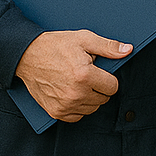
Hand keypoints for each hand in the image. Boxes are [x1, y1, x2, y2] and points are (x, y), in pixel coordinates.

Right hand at [15, 29, 130, 121]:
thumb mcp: (85, 39)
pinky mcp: (55, 112)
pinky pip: (77, 117)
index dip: (109, 78)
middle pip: (103, 99)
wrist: (27, 55)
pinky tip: (73, 93)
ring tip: (78, 82)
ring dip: (90, 98)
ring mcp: (64, 105)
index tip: (100, 72)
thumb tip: (128, 50)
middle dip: (100, 87)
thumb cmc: (56, 46)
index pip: (113, 87)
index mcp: (85, 76)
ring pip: (92, 108)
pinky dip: (78, 107)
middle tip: (87, 75)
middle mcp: (75, 93)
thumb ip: (108, 47)